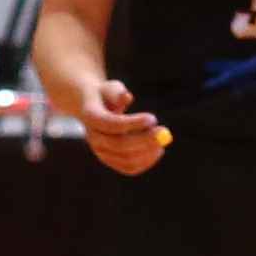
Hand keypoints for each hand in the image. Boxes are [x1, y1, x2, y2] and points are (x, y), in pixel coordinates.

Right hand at [52, 64, 173, 175]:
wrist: (92, 109)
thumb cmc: (106, 95)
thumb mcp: (109, 87)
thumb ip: (116, 91)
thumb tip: (126, 97)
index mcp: (91, 117)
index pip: (112, 124)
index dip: (133, 123)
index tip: (153, 118)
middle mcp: (93, 138)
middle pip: (120, 145)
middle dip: (145, 140)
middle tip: (164, 131)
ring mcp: (101, 152)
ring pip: (126, 160)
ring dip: (148, 152)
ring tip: (163, 138)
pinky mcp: (111, 161)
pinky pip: (129, 168)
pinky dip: (146, 162)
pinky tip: (157, 150)